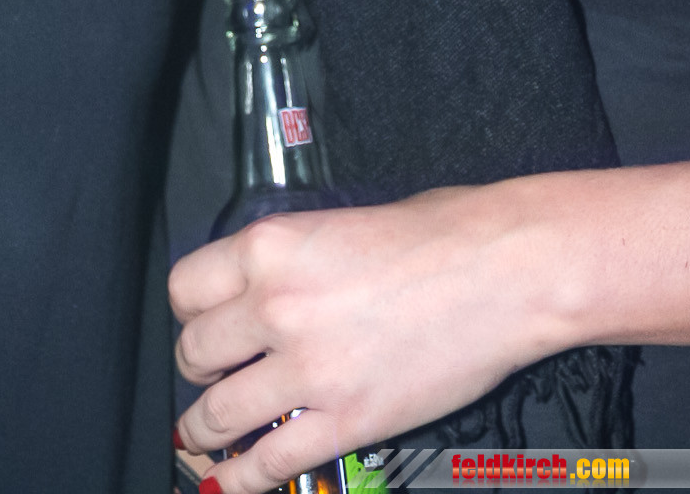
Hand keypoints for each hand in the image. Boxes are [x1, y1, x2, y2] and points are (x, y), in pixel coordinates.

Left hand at [170, 190, 538, 490]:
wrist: (504, 270)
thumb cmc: (440, 235)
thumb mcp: (340, 222)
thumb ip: (292, 259)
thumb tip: (269, 287)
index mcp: (270, 246)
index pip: (185, 288)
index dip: (190, 312)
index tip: (200, 324)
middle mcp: (275, 306)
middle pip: (194, 352)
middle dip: (198, 369)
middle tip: (210, 376)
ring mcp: (307, 368)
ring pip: (218, 413)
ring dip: (203, 429)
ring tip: (201, 434)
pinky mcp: (344, 420)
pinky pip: (268, 463)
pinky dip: (242, 478)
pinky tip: (234, 480)